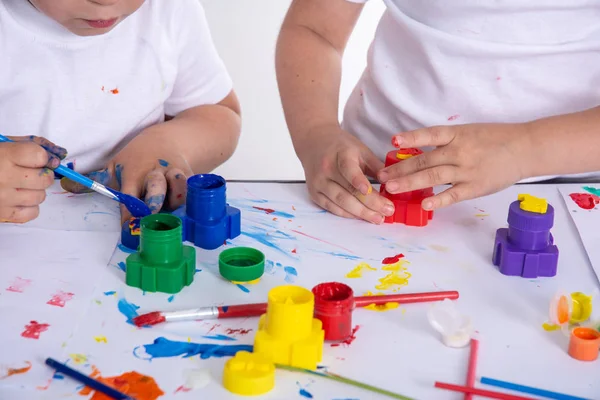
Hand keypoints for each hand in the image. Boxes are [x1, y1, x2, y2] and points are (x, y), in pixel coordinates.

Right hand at [0, 136, 66, 222]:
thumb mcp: (3, 143)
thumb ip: (31, 144)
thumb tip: (58, 154)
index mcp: (3, 156)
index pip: (41, 156)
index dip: (43, 157)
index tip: (37, 158)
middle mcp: (4, 178)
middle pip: (44, 179)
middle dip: (42, 174)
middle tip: (29, 172)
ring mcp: (2, 198)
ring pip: (40, 197)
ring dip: (35, 191)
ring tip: (20, 185)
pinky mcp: (2, 214)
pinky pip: (32, 213)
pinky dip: (30, 206)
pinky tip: (18, 198)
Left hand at [61, 148, 190, 223]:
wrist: (170, 140)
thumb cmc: (138, 157)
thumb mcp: (116, 165)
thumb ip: (96, 180)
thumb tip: (64, 186)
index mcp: (133, 172)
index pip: (130, 194)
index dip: (130, 212)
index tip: (128, 228)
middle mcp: (154, 173)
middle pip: (155, 190)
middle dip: (154, 204)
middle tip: (151, 219)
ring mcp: (173, 174)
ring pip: (177, 189)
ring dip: (174, 203)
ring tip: (171, 217)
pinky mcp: (189, 177)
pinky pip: (191, 190)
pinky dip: (189, 200)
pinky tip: (186, 213)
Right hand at [298, 125, 394, 223]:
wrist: (314, 143)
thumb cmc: (341, 147)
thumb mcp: (361, 150)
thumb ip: (376, 166)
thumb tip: (393, 184)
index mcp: (340, 154)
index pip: (348, 168)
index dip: (358, 181)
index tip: (370, 191)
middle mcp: (326, 169)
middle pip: (348, 190)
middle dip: (370, 204)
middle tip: (387, 211)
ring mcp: (318, 182)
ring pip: (340, 202)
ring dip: (361, 213)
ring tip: (378, 218)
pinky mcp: (314, 193)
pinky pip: (332, 208)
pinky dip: (348, 214)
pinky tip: (361, 216)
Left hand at [377, 123, 529, 209]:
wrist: (525, 148)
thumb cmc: (495, 138)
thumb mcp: (469, 132)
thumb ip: (446, 141)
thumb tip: (418, 150)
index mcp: (457, 134)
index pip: (429, 135)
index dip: (411, 138)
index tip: (393, 141)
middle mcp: (459, 151)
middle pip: (424, 160)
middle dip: (400, 169)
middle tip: (381, 177)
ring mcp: (467, 170)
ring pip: (433, 177)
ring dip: (410, 183)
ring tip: (392, 188)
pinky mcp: (475, 187)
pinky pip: (453, 194)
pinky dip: (439, 200)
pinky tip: (424, 204)